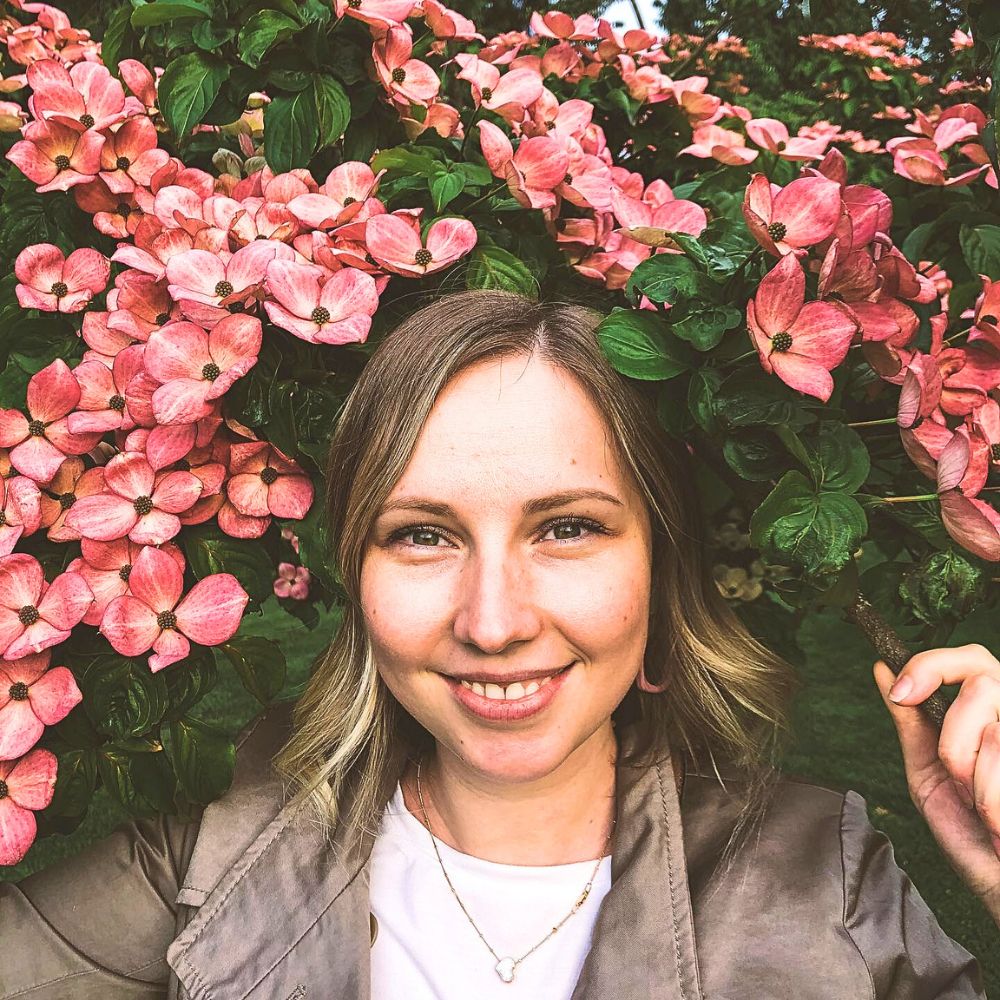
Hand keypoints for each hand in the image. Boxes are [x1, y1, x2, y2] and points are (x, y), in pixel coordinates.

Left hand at [873, 645, 999, 924]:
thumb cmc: (970, 833)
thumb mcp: (928, 771)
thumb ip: (911, 721)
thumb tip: (881, 668)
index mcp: (991, 715)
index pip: (972, 658)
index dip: (932, 665)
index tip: (902, 693)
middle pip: (982, 678)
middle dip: (953, 732)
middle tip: (953, 777)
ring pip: (990, 726)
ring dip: (970, 776)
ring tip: (981, 807)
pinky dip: (989, 801)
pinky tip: (998, 824)